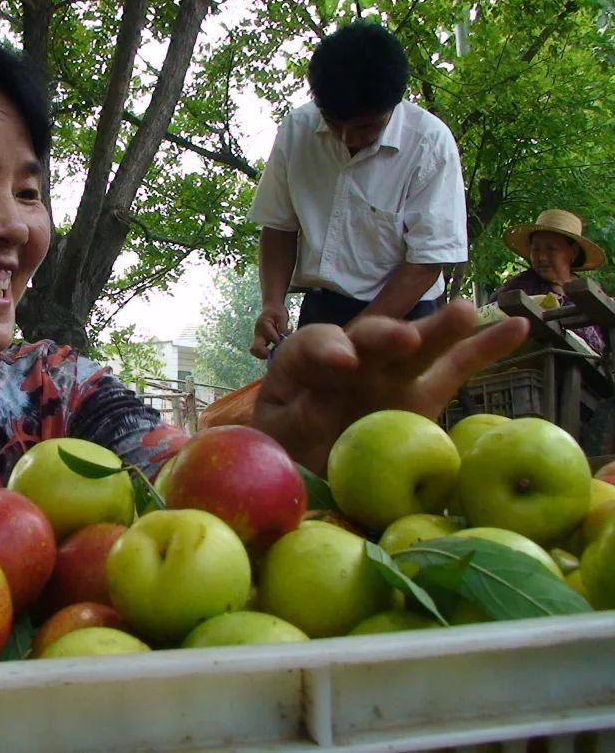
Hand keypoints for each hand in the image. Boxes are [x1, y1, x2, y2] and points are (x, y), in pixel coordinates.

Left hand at [250, 299, 528, 474]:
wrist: (304, 478)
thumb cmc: (282, 452)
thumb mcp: (273, 438)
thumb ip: (291, 421)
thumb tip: (317, 408)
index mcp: (303, 367)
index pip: (312, 345)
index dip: (327, 348)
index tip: (343, 362)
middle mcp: (350, 361)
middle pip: (367, 338)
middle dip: (385, 335)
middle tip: (403, 339)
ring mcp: (388, 376)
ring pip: (415, 347)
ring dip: (438, 330)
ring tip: (465, 312)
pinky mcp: (421, 396)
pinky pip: (455, 369)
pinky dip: (485, 349)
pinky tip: (518, 327)